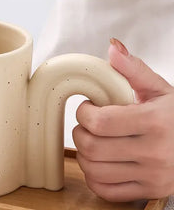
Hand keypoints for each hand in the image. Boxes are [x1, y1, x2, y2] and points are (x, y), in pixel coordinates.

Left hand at [73, 38, 173, 201]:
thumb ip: (134, 69)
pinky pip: (107, 192)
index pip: (99, 122)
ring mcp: (152, 176)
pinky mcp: (149, 192)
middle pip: (92, 147)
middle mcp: (154, 153)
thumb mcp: (160, 89)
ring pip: (95, 171)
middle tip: (87, 124)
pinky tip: (99, 162)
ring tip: (92, 141)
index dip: (84, 113)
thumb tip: (112, 48)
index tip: (88, 107)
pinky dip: (94, 178)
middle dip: (80, 132)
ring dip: (84, 155)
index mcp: (154, 122)